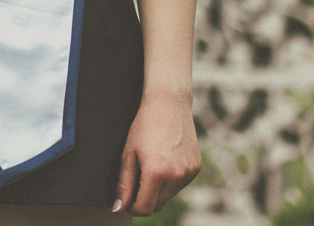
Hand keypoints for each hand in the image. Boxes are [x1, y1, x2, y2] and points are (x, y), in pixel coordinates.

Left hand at [113, 89, 200, 215]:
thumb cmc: (145, 125)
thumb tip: (118, 207)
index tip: (128, 198)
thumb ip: (124, 184)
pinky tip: (166, 160)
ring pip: (168, 196)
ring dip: (159, 189)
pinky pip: (179, 185)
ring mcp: (188, 172)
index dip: (132, 206)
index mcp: (157, 172)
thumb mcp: (128, 153)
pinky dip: (171, 180)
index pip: (144, 209)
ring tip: (153, 164)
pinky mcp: (196, 168)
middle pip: (157, 206)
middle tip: (138, 177)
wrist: (169, 104)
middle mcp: (176, 175)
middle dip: (145, 198)